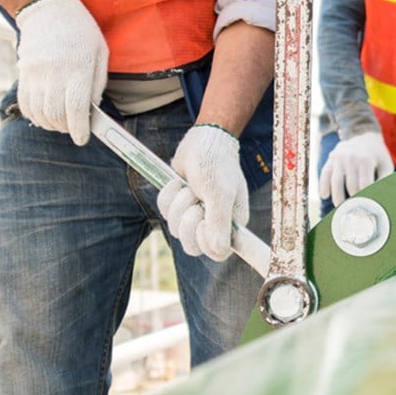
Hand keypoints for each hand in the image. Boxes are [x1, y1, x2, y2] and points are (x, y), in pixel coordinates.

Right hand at [15, 0, 106, 145]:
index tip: (82, 138)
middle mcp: (55, 72)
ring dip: (51, 124)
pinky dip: (35, 116)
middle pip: (56, 114)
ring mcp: (36, 73)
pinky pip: (25, 104)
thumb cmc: (81, 32)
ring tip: (61, 121)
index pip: (76, 107)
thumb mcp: (100, 53)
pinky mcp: (24, 73)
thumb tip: (91, 111)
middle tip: (74, 128)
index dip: (80, 128)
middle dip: (66, 128)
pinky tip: (45, 114)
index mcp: (79, 66)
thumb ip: (97, 84)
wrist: (47, 9)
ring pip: (39, 113)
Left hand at [157, 124, 247, 261]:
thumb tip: (219, 250)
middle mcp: (214, 224)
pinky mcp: (178, 206)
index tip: (204, 224)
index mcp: (231, 224)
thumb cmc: (217, 165)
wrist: (202, 141)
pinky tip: (179, 183)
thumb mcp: (220, 193)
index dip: (207, 243)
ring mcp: (195, 216)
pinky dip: (168, 196)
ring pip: (175, 229)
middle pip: (192, 246)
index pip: (219, 253)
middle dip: (187, 222)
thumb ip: (219, 222)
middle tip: (195, 204)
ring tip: (189, 188)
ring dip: (179, 204)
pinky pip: (164, 213)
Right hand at [320, 131, 394, 205]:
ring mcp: (339, 157)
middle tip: (354, 213)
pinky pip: (325, 173)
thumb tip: (382, 199)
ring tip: (340, 209)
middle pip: (350, 185)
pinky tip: (324, 196)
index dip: (365, 199)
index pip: (364, 185)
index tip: (366, 210)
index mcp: (366, 159)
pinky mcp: (331, 159)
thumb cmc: (377, 156)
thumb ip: (385, 180)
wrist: (364, 136)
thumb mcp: (386, 165)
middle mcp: (351, 157)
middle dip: (352, 201)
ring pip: (335, 181)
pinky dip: (323, 185)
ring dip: (337, 197)